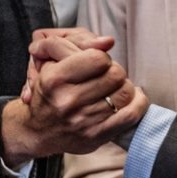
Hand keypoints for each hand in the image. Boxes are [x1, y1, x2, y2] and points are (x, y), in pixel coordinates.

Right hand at [2, 35, 146, 163]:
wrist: (38, 131)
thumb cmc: (48, 93)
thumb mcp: (49, 63)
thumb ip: (73, 44)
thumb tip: (108, 41)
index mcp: (55, 80)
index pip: (98, 58)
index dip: (102, 57)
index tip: (97, 63)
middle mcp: (68, 101)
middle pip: (115, 75)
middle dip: (115, 71)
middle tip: (108, 76)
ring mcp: (83, 121)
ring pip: (125, 93)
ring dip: (125, 87)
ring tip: (116, 88)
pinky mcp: (96, 136)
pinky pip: (130, 116)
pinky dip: (138, 104)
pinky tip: (132, 99)